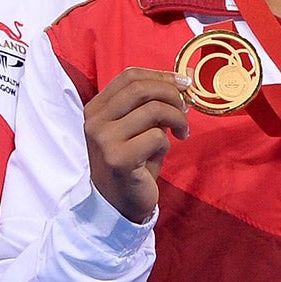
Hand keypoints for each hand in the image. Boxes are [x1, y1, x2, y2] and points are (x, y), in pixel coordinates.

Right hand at [83, 67, 189, 224]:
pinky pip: (156, 137)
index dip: (161, 75)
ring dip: (176, 119)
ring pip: (153, 110)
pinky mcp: (119, 159)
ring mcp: (104, 140)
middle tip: (185, 109)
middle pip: (141, 89)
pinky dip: (167, 143)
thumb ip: (150, 105)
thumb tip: (181, 81)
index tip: (183, 83)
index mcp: (96, 109)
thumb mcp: (137, 129)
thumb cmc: (132, 164)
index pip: (129, 77)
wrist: (118, 205)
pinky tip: (161, 154)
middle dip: (172, 94)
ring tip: (182, 132)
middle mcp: (95, 121)